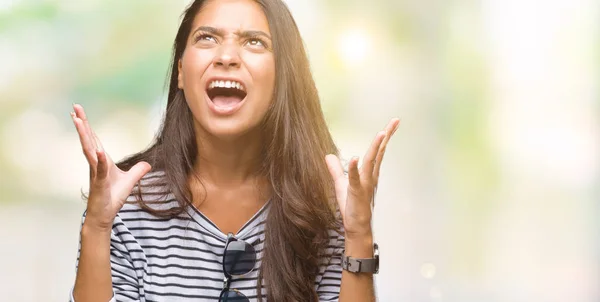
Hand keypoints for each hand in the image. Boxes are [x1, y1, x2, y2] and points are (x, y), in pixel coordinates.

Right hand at [71, 104, 151, 230]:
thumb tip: (148, 164)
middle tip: (75, 107)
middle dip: (82, 123)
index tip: (79, 112)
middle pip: (88, 139)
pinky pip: (100, 170)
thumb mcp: (129, 181)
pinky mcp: (99, 184)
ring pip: (89, 150)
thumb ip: (137, 171)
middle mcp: (95, 164)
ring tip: (78, 120)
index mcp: (101, 161)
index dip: (87, 126)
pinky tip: (100, 151)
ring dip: (84, 136)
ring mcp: (96, 173)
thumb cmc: (112, 198)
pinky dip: (100, 160)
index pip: (94, 139)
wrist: (104, 215)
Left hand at [325, 118, 399, 238]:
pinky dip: (355, 169)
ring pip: (370, 162)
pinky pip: (355, 179)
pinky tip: (355, 158)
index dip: (385, 136)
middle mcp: (370, 176)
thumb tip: (328, 156)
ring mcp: (364, 184)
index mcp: (368, 172)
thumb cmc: (352, 206)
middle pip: (379, 152)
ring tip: (381, 133)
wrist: (356, 227)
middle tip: (395, 121)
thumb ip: (336, 169)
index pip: (378, 151)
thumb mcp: (340, 183)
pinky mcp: (356, 193)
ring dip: (375, 148)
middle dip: (386, 136)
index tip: (393, 123)